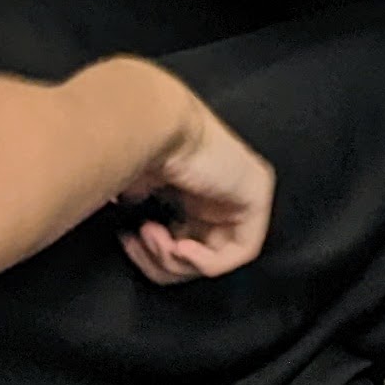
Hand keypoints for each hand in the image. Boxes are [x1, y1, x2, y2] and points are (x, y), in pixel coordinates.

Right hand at [117, 89, 273, 283]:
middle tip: (139, 241)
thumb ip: (141, 212)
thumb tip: (129, 234)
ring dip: (174, 259)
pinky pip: (239, 252)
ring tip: (151, 235)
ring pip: (215, 257)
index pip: (183, 240)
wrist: (149, 123)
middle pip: (198, 253)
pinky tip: (178, 247)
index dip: (154, 254)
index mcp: (195, 188)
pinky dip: (203, 261)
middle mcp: (221, 192)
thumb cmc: (136, 146)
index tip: (128, 241)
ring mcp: (242, 194)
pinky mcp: (256, 197)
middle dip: (161, 260)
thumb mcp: (134, 189)